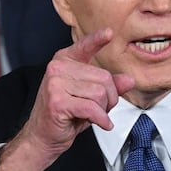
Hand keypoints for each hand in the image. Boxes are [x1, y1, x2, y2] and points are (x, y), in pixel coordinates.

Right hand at [0, 29, 135, 170]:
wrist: (42, 136)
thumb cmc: (65, 115)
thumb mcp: (89, 97)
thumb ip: (109, 86)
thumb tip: (128, 80)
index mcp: (64, 62)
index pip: (84, 47)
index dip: (97, 40)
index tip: (108, 33)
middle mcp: (57, 69)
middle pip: (103, 78)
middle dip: (109, 98)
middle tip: (99, 109)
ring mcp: (55, 84)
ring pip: (99, 93)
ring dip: (103, 110)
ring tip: (93, 115)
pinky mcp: (57, 101)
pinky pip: (92, 108)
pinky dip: (101, 119)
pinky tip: (101, 124)